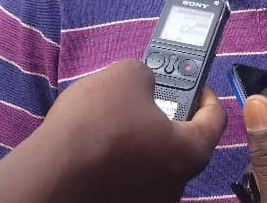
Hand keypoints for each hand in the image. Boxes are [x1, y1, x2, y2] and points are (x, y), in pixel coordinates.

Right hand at [0, 58, 225, 202]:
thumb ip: (147, 76)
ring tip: (110, 120)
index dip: (206, 94)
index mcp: (190, 152)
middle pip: (180, 143)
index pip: (215, 119)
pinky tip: (94, 146)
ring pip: (150, 162)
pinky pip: (125, 177)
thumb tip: (144, 83)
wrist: (51, 171)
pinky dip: (116, 161)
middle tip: (145, 98)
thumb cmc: (95, 125)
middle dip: (164, 117)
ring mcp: (147, 199)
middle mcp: (175, 184)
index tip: (196, 83)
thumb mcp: (127, 75)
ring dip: (137, 141)